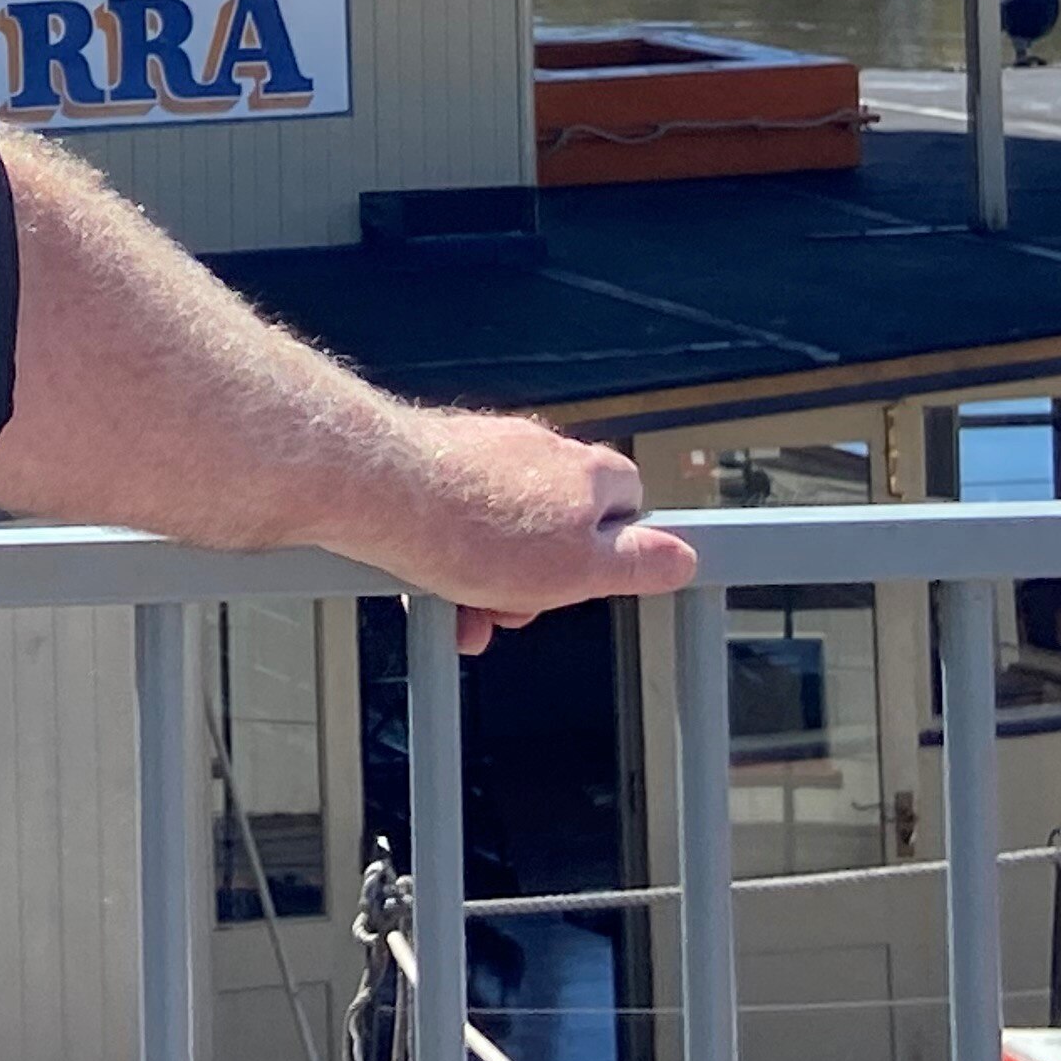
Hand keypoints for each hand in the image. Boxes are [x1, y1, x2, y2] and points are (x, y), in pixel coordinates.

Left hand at [340, 409, 698, 654]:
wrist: (377, 491)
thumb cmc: (476, 531)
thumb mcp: (579, 569)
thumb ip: (636, 564)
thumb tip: (682, 557)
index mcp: (584, 472)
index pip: (629, 500)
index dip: (613, 549)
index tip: (586, 580)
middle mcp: (536, 449)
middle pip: (558, 522)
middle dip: (536, 576)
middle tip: (511, 611)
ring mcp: (481, 450)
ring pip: (500, 527)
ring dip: (487, 577)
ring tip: (462, 612)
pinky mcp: (432, 458)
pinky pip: (453, 516)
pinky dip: (445, 554)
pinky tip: (424, 586)